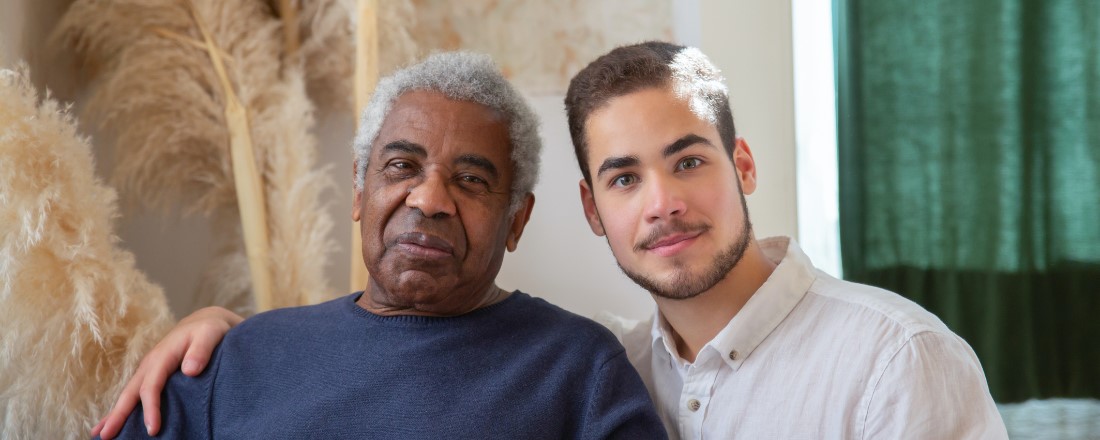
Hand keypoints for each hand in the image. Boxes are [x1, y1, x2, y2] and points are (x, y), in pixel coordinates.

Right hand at [91, 306, 241, 438]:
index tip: (153, 430)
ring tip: (101, 436)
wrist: (203, 322)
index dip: (150, 408)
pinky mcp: (151, 375)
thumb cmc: (208, 329)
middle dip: (118, 415)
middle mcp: (150, 364)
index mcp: (162, 356)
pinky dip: (121, 408)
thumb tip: (190, 370)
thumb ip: (201, 351)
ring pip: (128, 394)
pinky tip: (111, 422)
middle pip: (131, 392)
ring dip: (115, 414)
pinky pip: (134, 393)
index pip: (152, 386)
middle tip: (106, 437)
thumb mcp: (210, 334)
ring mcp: (148, 370)